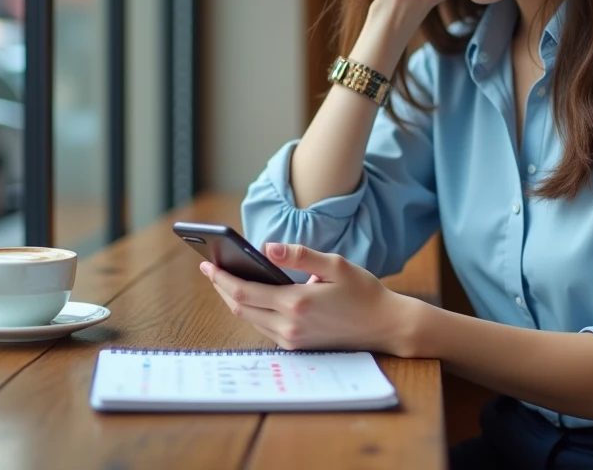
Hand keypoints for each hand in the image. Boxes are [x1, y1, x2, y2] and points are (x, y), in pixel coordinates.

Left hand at [200, 243, 417, 355]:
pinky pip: (264, 328)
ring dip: (234, 300)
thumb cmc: (364, 291)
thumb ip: (300, 255)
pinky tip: (249, 296)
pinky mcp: (297, 346)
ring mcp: (292, 340)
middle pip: (240, 307)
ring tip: (224, 279)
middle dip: (221, 287)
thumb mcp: (336, 265)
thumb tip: (266, 246)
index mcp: (296, 303)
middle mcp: (289, 326)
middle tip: (210, 269)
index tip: (206, 264)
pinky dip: (251, 310)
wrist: (385, 326)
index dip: (221, 278)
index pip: (244, 291)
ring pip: (249, 319)